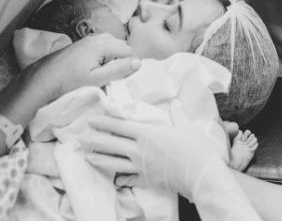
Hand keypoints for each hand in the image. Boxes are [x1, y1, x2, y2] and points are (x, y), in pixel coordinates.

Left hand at [30, 33, 140, 100]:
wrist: (44, 79)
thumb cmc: (70, 81)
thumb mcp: (96, 80)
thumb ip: (118, 70)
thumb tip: (137, 63)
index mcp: (101, 45)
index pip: (128, 49)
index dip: (134, 63)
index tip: (131, 76)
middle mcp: (96, 38)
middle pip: (120, 44)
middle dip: (125, 58)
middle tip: (122, 75)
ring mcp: (87, 40)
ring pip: (111, 44)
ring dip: (115, 55)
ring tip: (111, 72)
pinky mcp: (81, 45)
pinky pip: (101, 45)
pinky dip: (106, 54)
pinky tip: (100, 66)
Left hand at [79, 100, 224, 199]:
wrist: (201, 175)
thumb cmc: (196, 149)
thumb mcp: (186, 126)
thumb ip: (177, 114)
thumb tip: (175, 102)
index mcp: (147, 134)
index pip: (119, 126)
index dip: (103, 122)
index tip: (91, 120)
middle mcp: (139, 150)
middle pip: (111, 144)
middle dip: (94, 140)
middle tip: (80, 138)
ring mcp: (141, 167)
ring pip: (114, 162)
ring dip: (99, 159)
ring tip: (87, 156)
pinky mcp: (147, 180)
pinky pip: (129, 179)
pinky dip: (120, 178)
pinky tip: (114, 179)